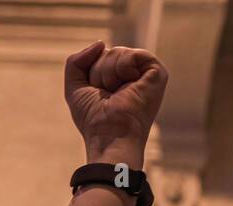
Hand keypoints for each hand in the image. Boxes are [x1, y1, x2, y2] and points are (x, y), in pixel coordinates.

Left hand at [65, 41, 167, 168]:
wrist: (109, 136)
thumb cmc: (93, 120)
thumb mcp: (75, 87)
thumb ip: (76, 61)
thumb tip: (101, 43)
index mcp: (117, 78)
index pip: (99, 57)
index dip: (91, 74)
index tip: (98, 96)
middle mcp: (133, 74)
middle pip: (107, 52)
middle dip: (98, 74)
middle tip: (108, 96)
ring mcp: (146, 73)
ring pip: (117, 52)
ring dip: (107, 75)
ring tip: (117, 94)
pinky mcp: (157, 72)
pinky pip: (132, 54)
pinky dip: (123, 69)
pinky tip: (128, 87)